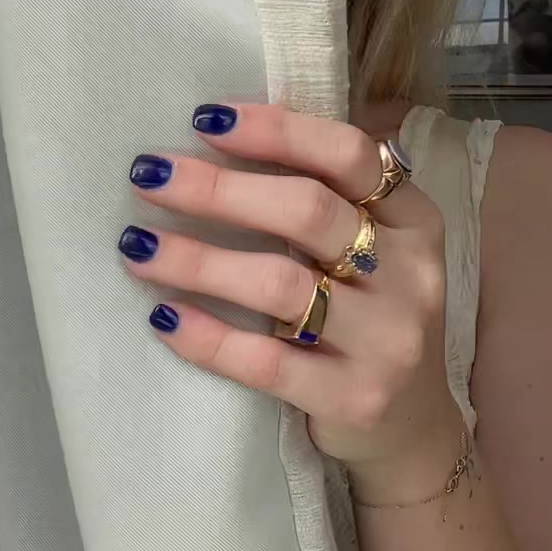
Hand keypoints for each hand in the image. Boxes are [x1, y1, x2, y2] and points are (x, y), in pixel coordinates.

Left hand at [120, 103, 463, 493]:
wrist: (411, 430)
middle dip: (218, 190)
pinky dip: (209, 337)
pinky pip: (266, 362)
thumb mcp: (377, 248)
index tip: (204, 120)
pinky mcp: (353, 398)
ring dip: (198, 260)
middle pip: (307, 213)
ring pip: (281, 285)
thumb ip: (328, 196)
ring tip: (137, 247)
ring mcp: (386, 341)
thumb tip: (225, 131)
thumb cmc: (369, 317)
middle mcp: (409, 274)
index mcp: (413, 219)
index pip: (348, 155)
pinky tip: (165, 316)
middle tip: (149, 177)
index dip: (276, 131)